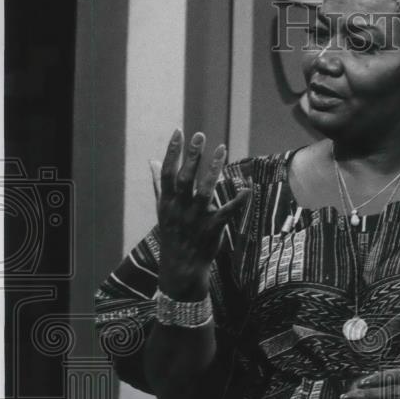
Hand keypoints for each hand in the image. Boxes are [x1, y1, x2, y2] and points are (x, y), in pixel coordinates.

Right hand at [155, 129, 249, 299]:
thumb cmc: (173, 233)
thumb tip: (151, 161)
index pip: (167, 172)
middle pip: (185, 178)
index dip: (172, 152)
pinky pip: (226, 213)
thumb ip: (159, 184)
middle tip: (200, 135)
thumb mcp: (162, 209)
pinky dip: (237, 202)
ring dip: (213, 170)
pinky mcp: (212, 229)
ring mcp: (196, 219)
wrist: (181, 266)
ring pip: (205, 191)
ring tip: (222, 149)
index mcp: (167, 202)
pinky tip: (247, 188)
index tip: (178, 132)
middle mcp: (180, 208)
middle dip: (192, 156)